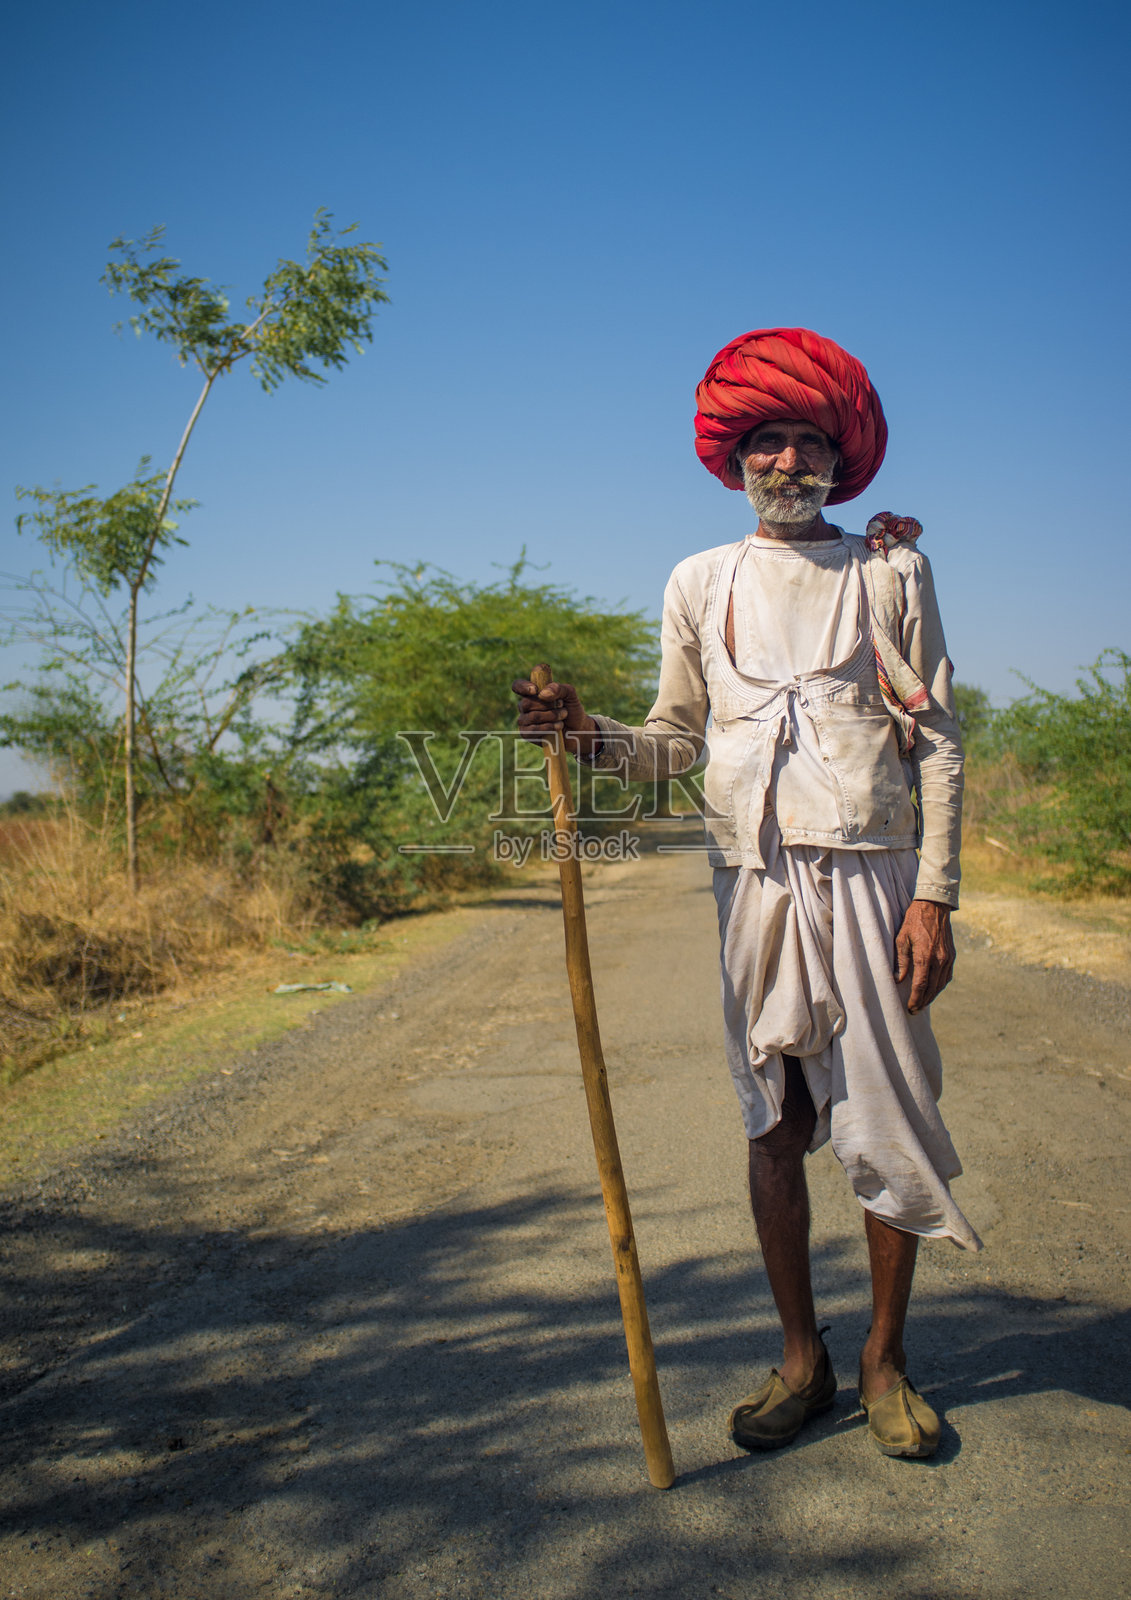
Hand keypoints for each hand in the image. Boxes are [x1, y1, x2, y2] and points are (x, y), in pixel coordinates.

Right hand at [511, 667, 598, 756]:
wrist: (578, 730)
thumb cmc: (572, 710)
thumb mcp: (570, 694)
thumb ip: (559, 688)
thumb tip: (542, 694)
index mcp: (532, 693)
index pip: (518, 686)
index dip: (523, 687)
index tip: (536, 690)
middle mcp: (525, 706)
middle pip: (526, 703)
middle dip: (548, 705)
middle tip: (561, 706)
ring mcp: (524, 720)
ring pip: (532, 716)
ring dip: (552, 716)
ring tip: (563, 717)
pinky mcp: (526, 734)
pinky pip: (532, 730)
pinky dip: (548, 727)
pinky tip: (558, 727)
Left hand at [894, 899, 954, 1013]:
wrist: (935, 906)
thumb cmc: (914, 921)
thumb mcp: (902, 938)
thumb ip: (901, 960)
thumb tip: (898, 979)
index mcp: (925, 956)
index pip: (921, 985)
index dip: (915, 999)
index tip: (910, 1007)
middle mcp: (939, 959)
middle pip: (932, 988)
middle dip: (923, 1001)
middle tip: (914, 1010)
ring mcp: (947, 958)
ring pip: (941, 984)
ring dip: (932, 996)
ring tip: (922, 1003)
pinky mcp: (952, 955)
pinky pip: (947, 976)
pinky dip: (940, 986)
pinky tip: (933, 989)